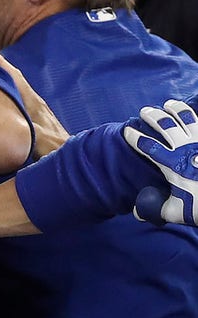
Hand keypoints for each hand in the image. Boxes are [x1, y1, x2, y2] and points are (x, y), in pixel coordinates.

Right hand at [0, 46, 67, 156]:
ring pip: (16, 85)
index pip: (14, 77)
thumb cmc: (54, 149)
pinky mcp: (37, 117)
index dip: (0, 64)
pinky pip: (18, 95)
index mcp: (33, 103)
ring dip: (2, 75)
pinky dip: (7, 87)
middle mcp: (35, 102)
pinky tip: (3, 93)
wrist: (72, 155)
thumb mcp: (36, 139)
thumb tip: (9, 121)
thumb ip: (23, 128)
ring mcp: (36, 109)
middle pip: (14, 77)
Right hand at [124, 99, 197, 225]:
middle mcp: (186, 148)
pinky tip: (193, 112)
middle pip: (165, 124)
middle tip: (145, 111)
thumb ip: (156, 209)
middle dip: (152, 116)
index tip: (126, 130)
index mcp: (172, 164)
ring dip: (175, 108)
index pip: (147, 145)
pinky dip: (196, 113)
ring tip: (169, 104)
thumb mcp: (176, 213)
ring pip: (186, 116)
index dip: (134, 137)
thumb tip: (137, 212)